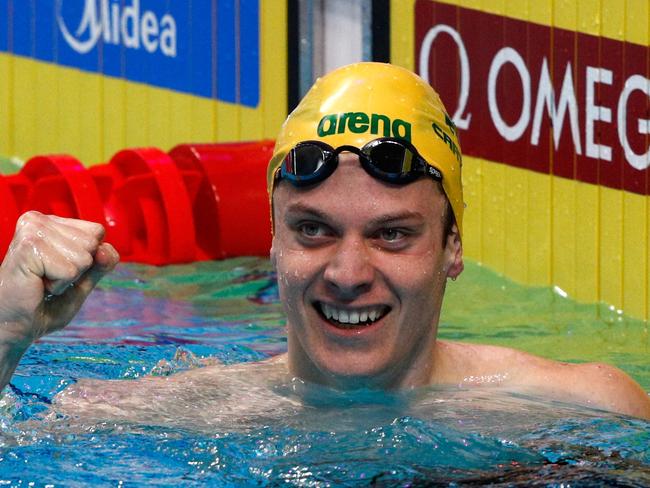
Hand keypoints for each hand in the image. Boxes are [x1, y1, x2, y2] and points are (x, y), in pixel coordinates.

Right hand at [0, 211, 119, 347]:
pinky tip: (37, 284)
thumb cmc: (42, 304)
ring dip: (67, 278)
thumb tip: (106, 249)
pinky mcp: (29, 247)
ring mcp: (32, 231)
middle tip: (48, 278)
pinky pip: (71, 270)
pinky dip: (59, 285)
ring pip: (84, 257)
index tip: (58, 269)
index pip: (97, 232)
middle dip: (78, 269)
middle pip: (92, 243)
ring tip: (41, 281)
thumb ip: (100, 264)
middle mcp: (39, 220)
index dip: (88, 259)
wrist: (10, 325)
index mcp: (50, 223)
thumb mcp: (82, 281)